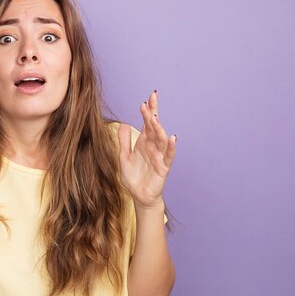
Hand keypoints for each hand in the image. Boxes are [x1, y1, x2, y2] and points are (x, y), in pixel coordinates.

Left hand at [118, 91, 175, 208]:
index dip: (147, 111)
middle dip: (153, 113)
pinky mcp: (163, 168)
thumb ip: (124, 142)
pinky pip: (168, 156)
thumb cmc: (133, 178)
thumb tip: (122, 124)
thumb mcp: (124, 158)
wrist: (139, 196)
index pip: (146, 124)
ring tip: (155, 117)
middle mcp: (153, 147)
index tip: (146, 99)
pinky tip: (172, 138)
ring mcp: (159, 156)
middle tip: (151, 99)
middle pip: (154, 127)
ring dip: (159, 128)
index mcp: (143, 143)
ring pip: (161, 139)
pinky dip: (170, 147)